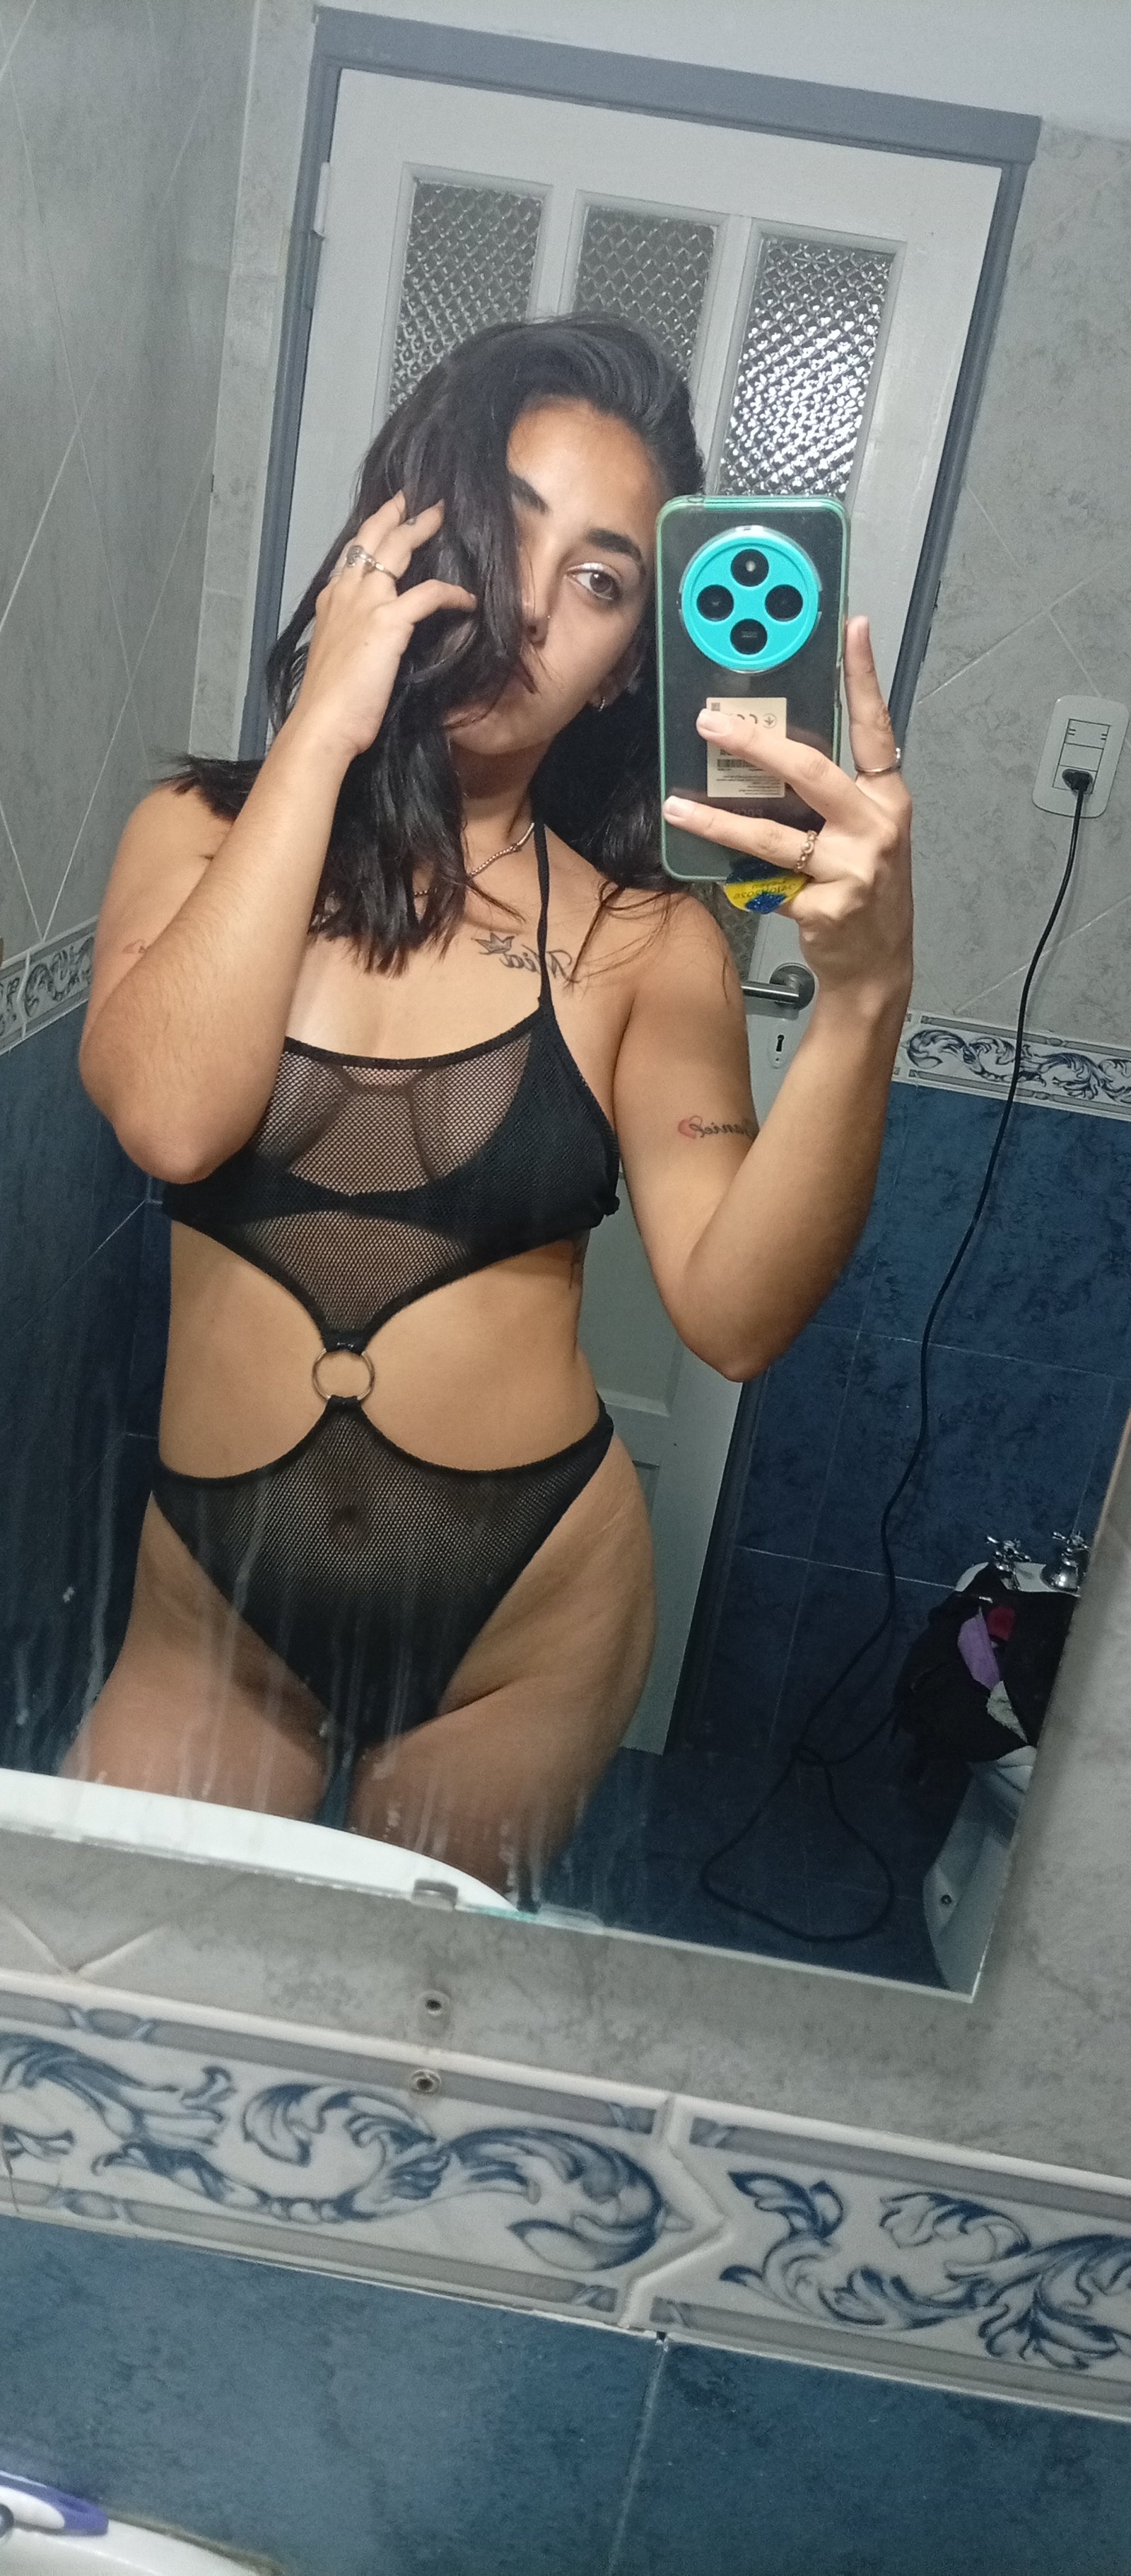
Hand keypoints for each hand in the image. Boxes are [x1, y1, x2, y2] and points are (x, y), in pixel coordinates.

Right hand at [291, 494, 476, 764]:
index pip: (352, 554)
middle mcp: (346, 592)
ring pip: (397, 549)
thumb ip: (350, 635)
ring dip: (422, 529)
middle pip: (373, 538)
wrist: (323, 722)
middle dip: (396, 513)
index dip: (371, 530)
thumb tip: (369, 638)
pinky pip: (429, 594)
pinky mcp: (389, 621)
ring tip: (441, 516)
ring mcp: (366, 602)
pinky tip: (467, 599)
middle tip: (417, 499)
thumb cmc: (329, 702)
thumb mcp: (335, 656)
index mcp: (331, 601)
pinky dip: (451, 594)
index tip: (387, 515)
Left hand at [663, 615, 912, 1016]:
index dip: (864, 678)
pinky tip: (714, 872)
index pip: (875, 729)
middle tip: (710, 723)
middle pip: (810, 771)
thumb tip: (769, 752)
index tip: (851, 628)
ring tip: (678, 806)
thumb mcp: (863, 835)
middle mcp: (877, 827)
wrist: (879, 967)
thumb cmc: (863, 891)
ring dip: (718, 820)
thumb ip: (832, 796)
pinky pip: (767, 883)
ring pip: (773, 835)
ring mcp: (855, 869)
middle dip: (755, 744)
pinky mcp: (828, 907)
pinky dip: (738, 878)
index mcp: (888, 798)